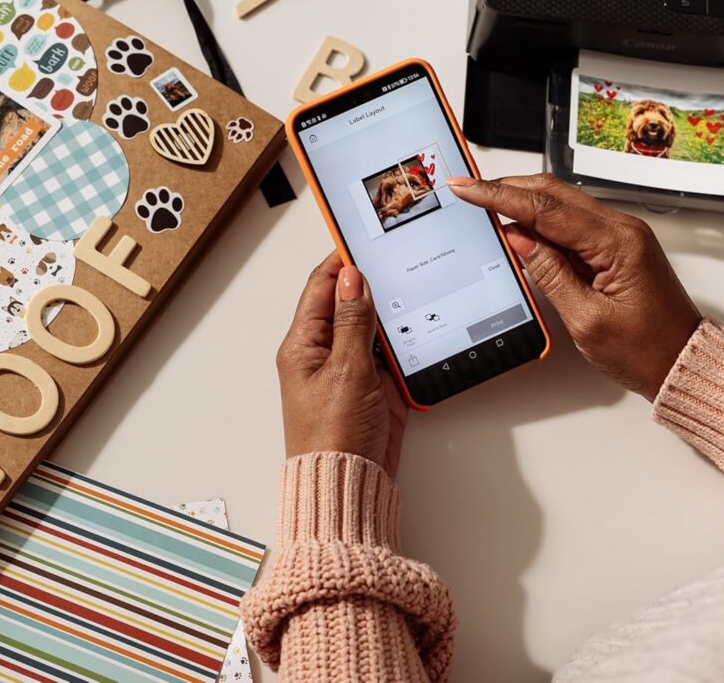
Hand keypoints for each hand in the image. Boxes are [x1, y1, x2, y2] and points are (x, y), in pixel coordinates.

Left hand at [276, 252, 407, 476]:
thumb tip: (351, 277)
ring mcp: (350, 370)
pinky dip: (405, 342)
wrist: (350, 487)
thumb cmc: (333, 437)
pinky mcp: (373, 388)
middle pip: (348, 303)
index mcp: (302, 344)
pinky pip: (390, 354)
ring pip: (373, 327)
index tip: (362, 237)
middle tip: (398, 259)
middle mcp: (323, 353)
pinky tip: (421, 329)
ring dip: (392, 314)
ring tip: (414, 289)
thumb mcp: (346, 370)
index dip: (340, 260)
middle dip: (372, 283)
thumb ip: (352, 321)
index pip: (321, 287)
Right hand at [448, 174, 699, 400]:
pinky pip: (572, 223)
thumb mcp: (586, 319)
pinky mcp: (615, 246)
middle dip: (507, 189)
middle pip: (553, 193)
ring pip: (561, 204)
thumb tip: (517, 237)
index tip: (468, 188)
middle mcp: (622, 229)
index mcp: (618, 242)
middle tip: (469, 190)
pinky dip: (541, 222)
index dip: (500, 196)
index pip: (545, 208)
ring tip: (485, 206)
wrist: (683, 363)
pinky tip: (520, 229)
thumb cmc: (647, 350)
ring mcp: (620, 236)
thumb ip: (548, 272)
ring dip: (523, 203)